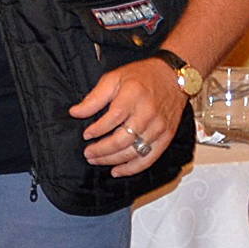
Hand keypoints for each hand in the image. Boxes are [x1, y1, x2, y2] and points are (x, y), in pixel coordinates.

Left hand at [70, 58, 187, 176]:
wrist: (173, 77)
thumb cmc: (142, 76)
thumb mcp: (113, 78)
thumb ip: (94, 97)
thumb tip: (75, 112)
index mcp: (133, 97)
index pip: (112, 119)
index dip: (97, 130)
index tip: (86, 135)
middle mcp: (148, 114)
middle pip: (123, 140)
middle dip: (102, 150)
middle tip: (88, 153)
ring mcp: (159, 128)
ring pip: (134, 152)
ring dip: (113, 160)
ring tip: (97, 160)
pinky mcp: (166, 137)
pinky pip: (149, 158)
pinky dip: (133, 168)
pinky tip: (118, 170)